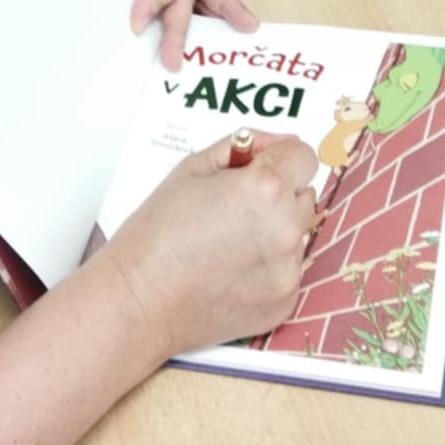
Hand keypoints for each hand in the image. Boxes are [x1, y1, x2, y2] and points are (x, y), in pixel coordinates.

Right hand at [101, 129, 317, 359]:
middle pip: (304, 194)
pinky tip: (232, 269)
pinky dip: (268, 265)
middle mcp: (285, 228)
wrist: (140, 301)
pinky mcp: (285, 301)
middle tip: (236, 207)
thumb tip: (274, 144)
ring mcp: (288, 269)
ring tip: (229, 242)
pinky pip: (289, 269)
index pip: (303, 156)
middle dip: (278, 193)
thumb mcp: (192, 168)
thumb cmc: (157, 234)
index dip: (280, 156)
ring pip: (298, 233)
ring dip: (275, 230)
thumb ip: (240, 146)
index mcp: (265, 188)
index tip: (260, 167)